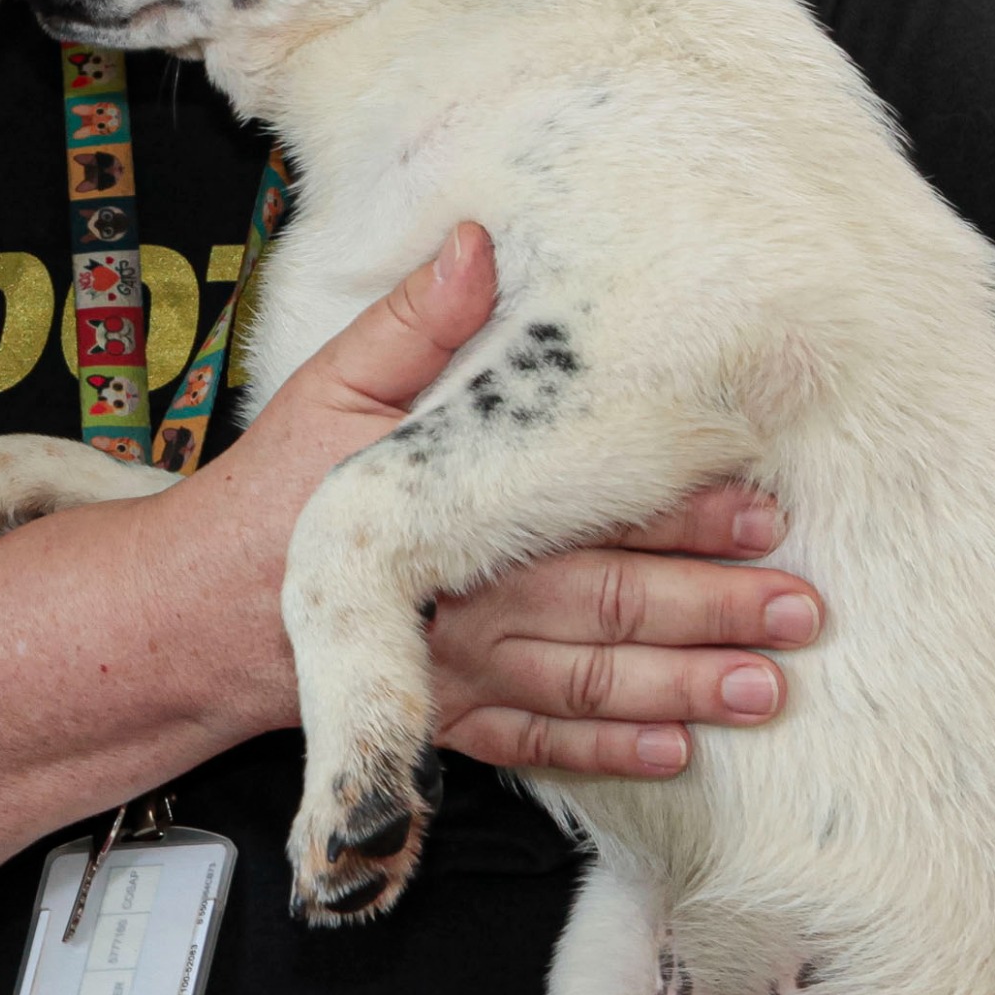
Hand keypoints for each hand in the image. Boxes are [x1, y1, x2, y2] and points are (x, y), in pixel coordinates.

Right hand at [195, 225, 818, 780]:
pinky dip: (606, 751)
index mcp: (451, 514)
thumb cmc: (267, 495)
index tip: (762, 508)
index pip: (584, 508)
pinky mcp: (446, 718)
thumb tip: (478, 243)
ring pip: (590, 683)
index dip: (678, 512)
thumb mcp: (326, 391)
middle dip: (715, 608)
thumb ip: (413, 325)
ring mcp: (460, 670)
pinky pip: (537, 746)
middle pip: (611, 604)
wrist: (191, 618)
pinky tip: (674, 748)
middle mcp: (468, 599)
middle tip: (803, 608)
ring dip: (685, 687)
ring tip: (767, 689)